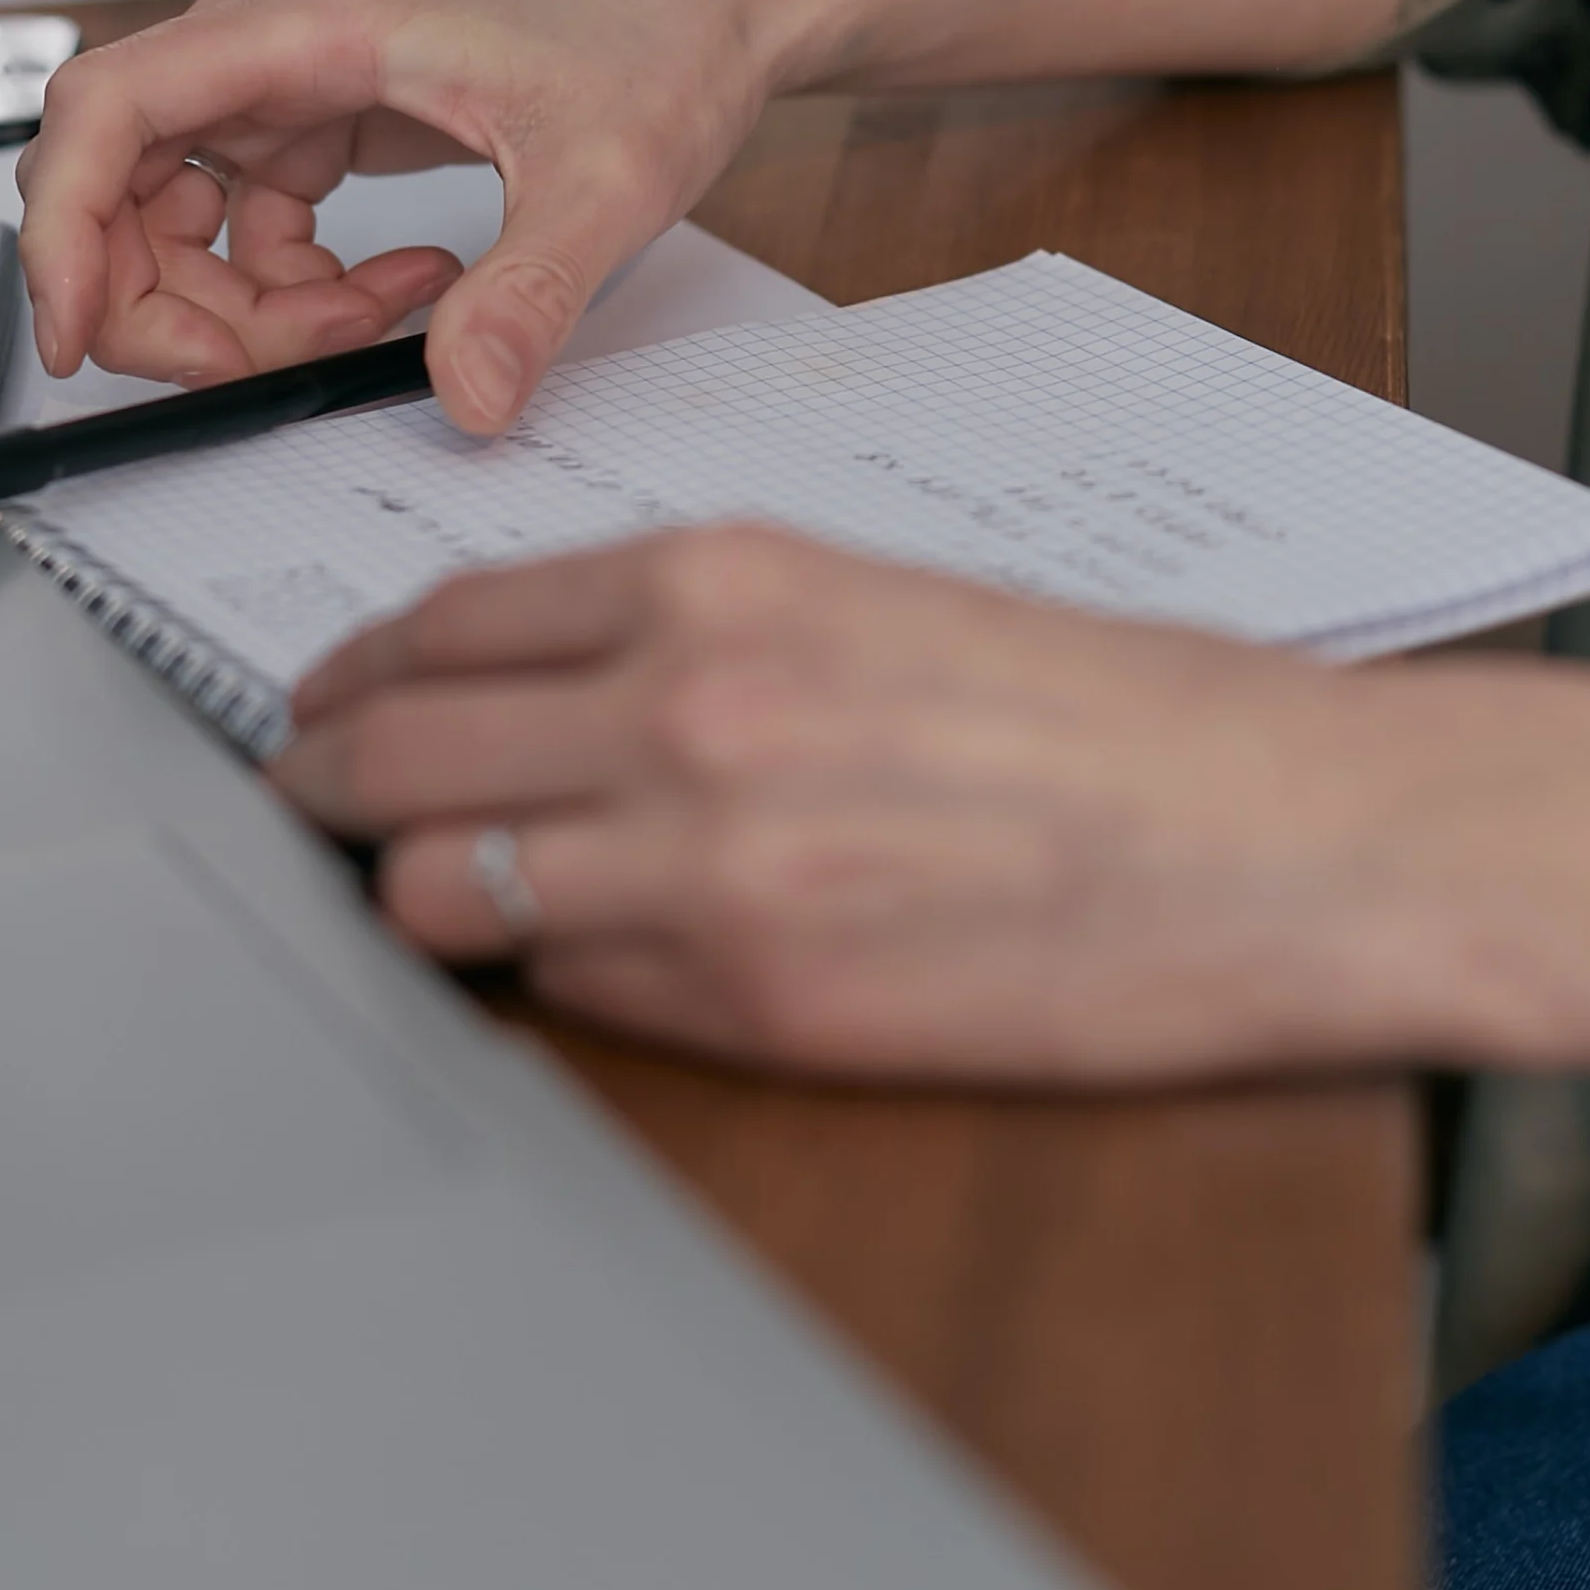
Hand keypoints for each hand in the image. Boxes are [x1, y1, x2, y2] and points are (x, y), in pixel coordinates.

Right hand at [13, 0, 802, 430]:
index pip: (109, 109)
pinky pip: (249, 224)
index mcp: (302, 16)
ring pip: (179, 215)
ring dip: (243, 306)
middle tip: (256, 373)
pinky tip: (404, 292)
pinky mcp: (319, 115)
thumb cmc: (658, 38)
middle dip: (164, 303)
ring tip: (375, 324)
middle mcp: (269, 34)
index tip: (75, 338)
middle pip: (121, 180)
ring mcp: (289, 76)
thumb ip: (529, 294)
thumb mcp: (608, 181)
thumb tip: (468, 398)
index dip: (63, 229)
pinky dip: (297, 288)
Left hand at [269, 525, 1463, 1082]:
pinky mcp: (757, 1006)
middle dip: (325, 786)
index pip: (444, 624)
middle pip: (393, 752)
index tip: (323, 705)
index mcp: (723, 582)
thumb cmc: (1117, 716)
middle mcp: (688, 708)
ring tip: (424, 902)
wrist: (1283, 837)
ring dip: (417, 899)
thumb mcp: (881, 603)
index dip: (353, 676)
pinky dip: (555, 981)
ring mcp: (708, 868)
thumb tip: (552, 689)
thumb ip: (702, 637)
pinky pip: (574, 995)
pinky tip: (585, 964)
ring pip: (442, 888)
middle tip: (305, 809)